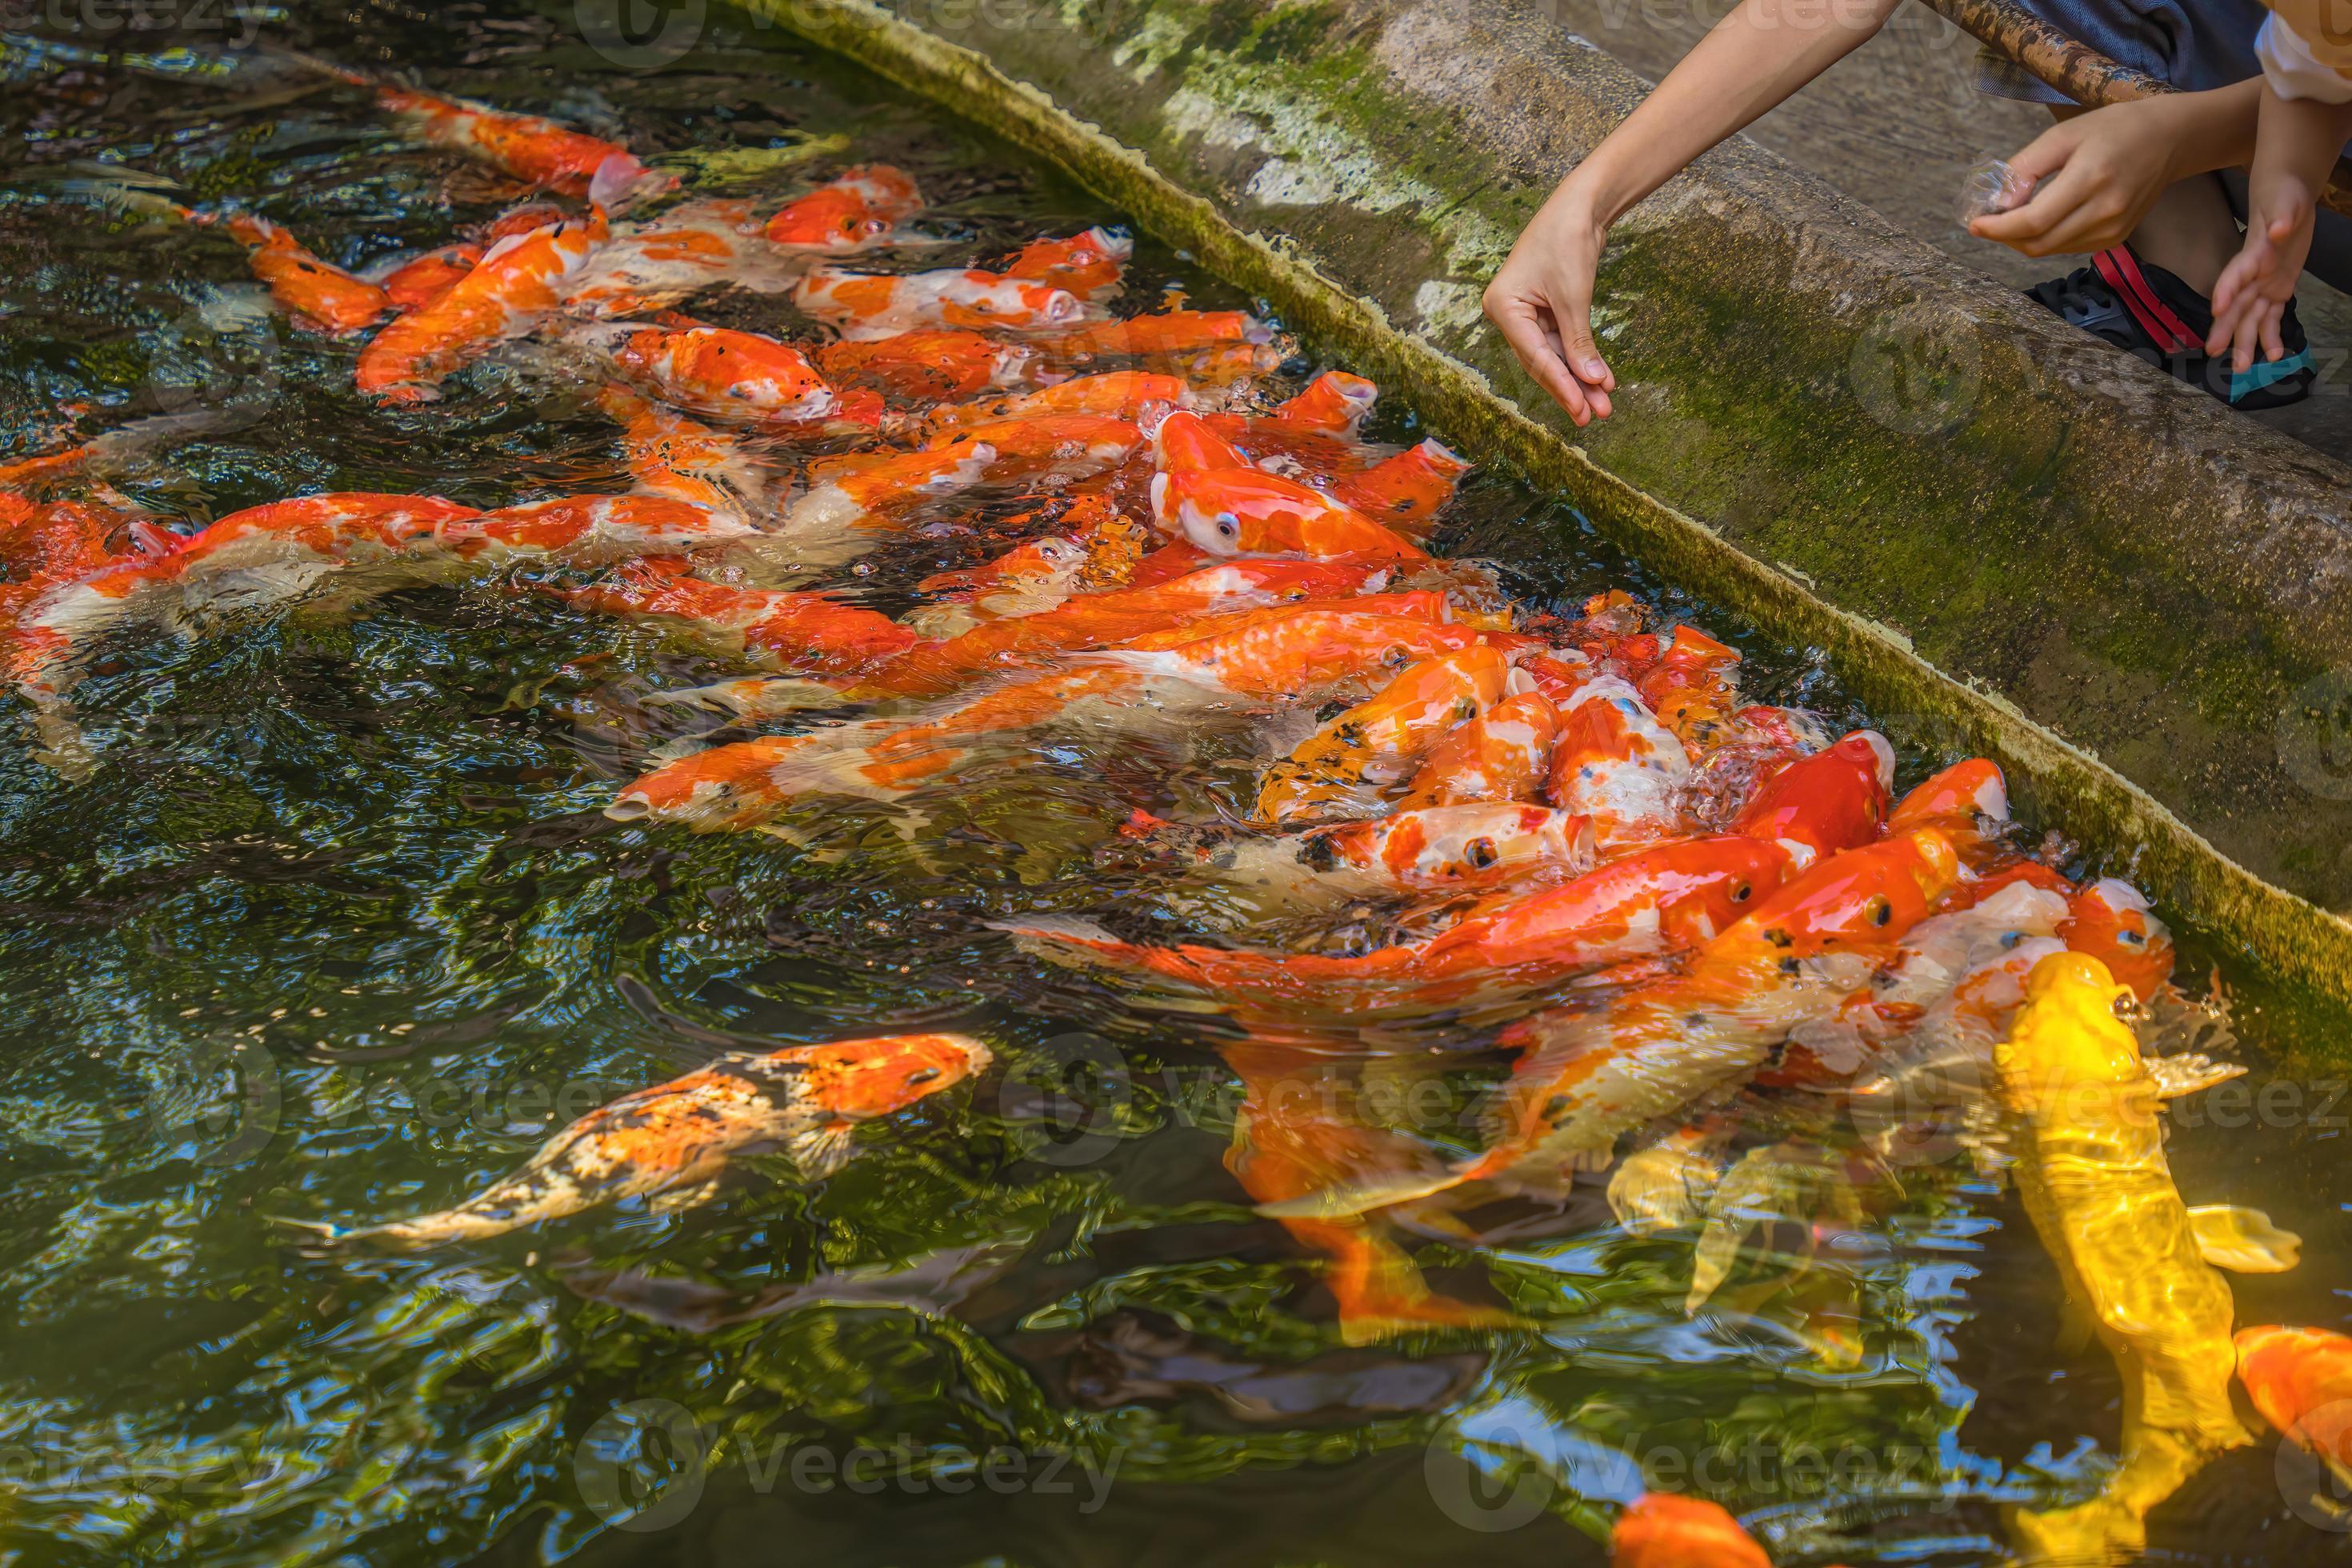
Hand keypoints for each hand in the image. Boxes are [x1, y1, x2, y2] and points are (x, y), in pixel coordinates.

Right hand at [1483, 180, 1616, 425]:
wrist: (1581, 204)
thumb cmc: (1567, 240)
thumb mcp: (1573, 296)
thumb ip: (1579, 341)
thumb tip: (1592, 382)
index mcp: (1503, 307)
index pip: (1534, 356)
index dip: (1561, 384)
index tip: (1582, 408)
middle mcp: (1509, 314)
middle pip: (1542, 361)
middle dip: (1571, 387)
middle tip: (1592, 416)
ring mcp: (1526, 313)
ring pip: (1555, 356)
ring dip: (1579, 378)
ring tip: (1602, 404)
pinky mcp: (1546, 309)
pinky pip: (1563, 342)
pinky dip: (1581, 358)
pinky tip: (1599, 379)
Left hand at [1967, 98, 2184, 256]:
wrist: (2170, 139)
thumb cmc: (2115, 129)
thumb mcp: (2064, 134)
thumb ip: (2027, 167)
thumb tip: (1998, 201)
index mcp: (2091, 179)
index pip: (2033, 221)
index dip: (1998, 228)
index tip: (1974, 223)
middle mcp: (2105, 211)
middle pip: (2037, 243)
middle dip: (2004, 236)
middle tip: (1987, 221)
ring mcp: (2113, 229)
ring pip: (2050, 250)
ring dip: (2022, 239)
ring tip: (2011, 217)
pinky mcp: (2116, 238)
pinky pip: (2067, 248)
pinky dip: (2045, 239)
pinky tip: (2040, 219)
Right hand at [2206, 193, 2313, 372]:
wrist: (2283, 198)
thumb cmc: (2282, 196)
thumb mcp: (2286, 201)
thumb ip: (2282, 217)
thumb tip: (2279, 230)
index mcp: (2253, 254)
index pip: (2236, 273)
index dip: (2226, 289)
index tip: (2216, 309)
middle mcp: (2253, 275)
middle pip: (2236, 304)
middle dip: (2226, 328)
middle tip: (2215, 351)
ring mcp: (2263, 284)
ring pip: (2250, 317)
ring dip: (2244, 342)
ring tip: (2241, 367)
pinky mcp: (2276, 289)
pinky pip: (2271, 316)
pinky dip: (2271, 335)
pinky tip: (2273, 356)